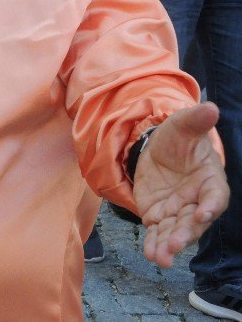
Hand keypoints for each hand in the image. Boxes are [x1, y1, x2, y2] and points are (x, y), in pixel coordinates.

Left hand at [133, 102, 227, 267]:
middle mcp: (197, 200)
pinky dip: (154, 244)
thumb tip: (210, 107)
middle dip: (185, 233)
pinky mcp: (159, 216)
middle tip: (174, 243)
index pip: (215, 195)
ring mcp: (178, 211)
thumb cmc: (177, 138)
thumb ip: (195, 120)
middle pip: (194, 221)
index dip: (211, 205)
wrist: (154, 148)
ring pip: (176, 231)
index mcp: (210, 179)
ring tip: (160, 258)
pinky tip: (150, 255)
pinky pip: (158, 233)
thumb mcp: (182, 125)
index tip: (204, 213)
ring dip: (168, 245)